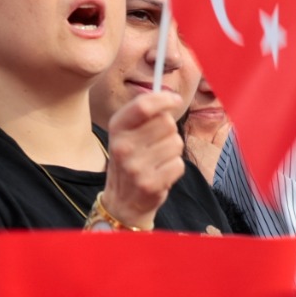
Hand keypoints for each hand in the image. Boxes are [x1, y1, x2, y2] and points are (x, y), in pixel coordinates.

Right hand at [103, 89, 186, 227]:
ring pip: (176, 143)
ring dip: (173, 151)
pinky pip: (178, 164)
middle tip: (158, 143)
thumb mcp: (126, 134)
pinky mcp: (150, 184)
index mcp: (116, 128)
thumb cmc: (131, 161)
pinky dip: (175, 168)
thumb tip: (167, 95)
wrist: (123, 202)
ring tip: (159, 160)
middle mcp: (123, 146)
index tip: (175, 99)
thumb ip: (143, 114)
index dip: (164, 99)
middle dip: (169, 131)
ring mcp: (136, 167)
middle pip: (166, 123)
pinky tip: (162, 173)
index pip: (143, 106)